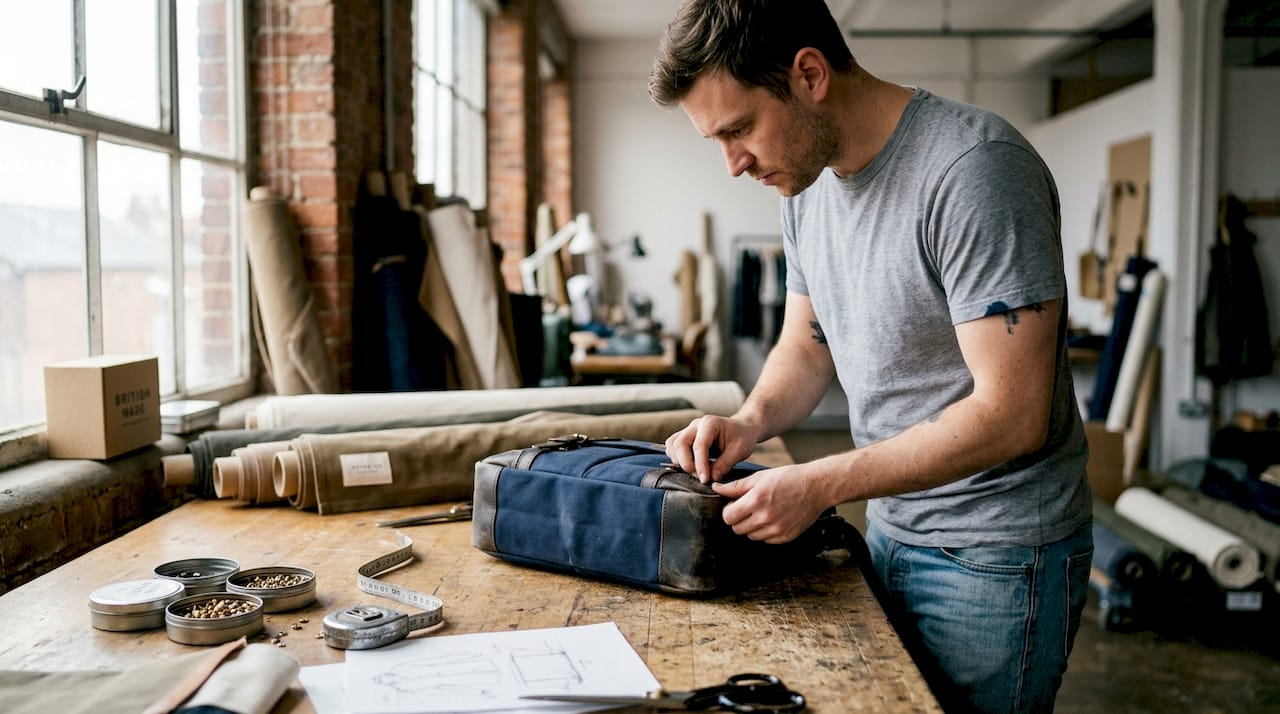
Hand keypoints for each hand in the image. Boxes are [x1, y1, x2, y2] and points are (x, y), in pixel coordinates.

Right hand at [664, 415, 760, 482]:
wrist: (742, 429)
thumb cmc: (742, 437)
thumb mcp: (740, 450)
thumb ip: (725, 464)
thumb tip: (712, 478)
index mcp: (710, 423)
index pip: (699, 445)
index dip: (700, 465)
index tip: (705, 480)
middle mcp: (696, 425)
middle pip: (680, 444)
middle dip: (686, 464)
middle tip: (700, 478)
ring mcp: (689, 430)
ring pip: (673, 445)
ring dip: (680, 462)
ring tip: (695, 473)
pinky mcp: (686, 437)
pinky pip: (673, 446)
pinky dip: (677, 458)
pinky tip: (689, 467)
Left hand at [711, 464, 826, 543]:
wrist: (816, 486)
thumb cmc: (787, 478)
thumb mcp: (759, 477)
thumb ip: (735, 486)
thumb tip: (716, 488)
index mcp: (756, 500)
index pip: (728, 517)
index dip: (729, 511)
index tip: (735, 505)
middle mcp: (765, 517)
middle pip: (737, 529)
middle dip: (739, 519)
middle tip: (748, 508)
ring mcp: (776, 529)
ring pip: (751, 536)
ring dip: (752, 526)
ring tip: (763, 512)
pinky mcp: (785, 537)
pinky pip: (765, 540)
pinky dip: (765, 531)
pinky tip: (774, 517)